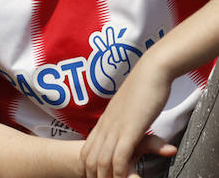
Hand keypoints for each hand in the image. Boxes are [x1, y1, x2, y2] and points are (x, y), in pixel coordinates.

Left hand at [79, 55, 176, 177]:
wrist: (150, 71)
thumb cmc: (143, 87)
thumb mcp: (128, 109)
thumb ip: (125, 121)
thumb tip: (127, 128)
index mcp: (104, 121)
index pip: (87, 149)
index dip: (88, 166)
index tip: (94, 175)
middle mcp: (106, 126)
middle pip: (90, 158)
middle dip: (94, 175)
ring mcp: (117, 128)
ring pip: (102, 160)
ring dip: (106, 177)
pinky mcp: (130, 129)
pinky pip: (120, 156)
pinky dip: (120, 172)